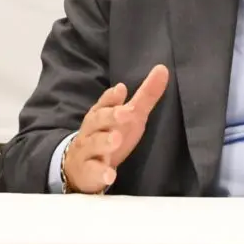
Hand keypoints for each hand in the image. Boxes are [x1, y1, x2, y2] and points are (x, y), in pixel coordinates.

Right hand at [62, 65, 168, 193]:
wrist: (80, 167)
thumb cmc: (109, 135)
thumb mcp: (129, 116)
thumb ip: (145, 96)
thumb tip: (162, 69)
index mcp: (100, 114)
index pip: (103, 103)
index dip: (111, 97)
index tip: (121, 89)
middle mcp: (91, 130)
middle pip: (97, 120)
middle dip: (110, 116)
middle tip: (125, 113)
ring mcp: (87, 151)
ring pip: (93, 144)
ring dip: (104, 141)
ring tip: (115, 139)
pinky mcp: (87, 172)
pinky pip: (92, 172)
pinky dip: (100, 173)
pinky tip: (110, 175)